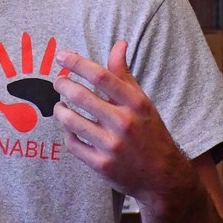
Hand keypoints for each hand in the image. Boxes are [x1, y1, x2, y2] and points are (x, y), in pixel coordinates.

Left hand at [51, 40, 194, 205]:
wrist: (164, 179)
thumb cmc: (150, 133)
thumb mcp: (142, 102)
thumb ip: (125, 74)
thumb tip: (119, 43)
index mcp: (136, 104)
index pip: (101, 76)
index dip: (77, 63)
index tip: (61, 56)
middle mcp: (124, 123)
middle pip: (80, 96)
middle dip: (62, 85)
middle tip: (58, 81)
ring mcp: (112, 146)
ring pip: (70, 120)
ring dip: (60, 109)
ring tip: (60, 106)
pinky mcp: (101, 165)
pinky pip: (72, 143)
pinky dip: (67, 133)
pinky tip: (70, 128)